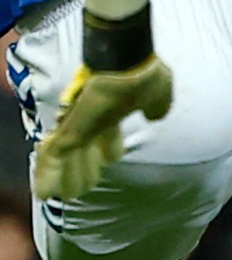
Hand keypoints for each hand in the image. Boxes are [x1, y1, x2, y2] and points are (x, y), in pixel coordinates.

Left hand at [34, 57, 173, 200]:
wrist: (128, 63)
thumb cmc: (145, 74)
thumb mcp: (160, 95)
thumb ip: (156, 107)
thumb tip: (155, 116)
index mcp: (116, 108)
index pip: (109, 132)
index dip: (110, 148)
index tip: (112, 159)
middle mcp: (95, 117)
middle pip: (87, 147)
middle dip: (88, 167)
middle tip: (87, 186)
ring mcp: (81, 124)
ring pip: (69, 157)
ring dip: (69, 177)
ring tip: (67, 196)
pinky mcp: (70, 131)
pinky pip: (54, 159)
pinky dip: (47, 176)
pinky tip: (43, 193)